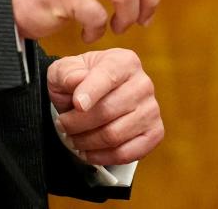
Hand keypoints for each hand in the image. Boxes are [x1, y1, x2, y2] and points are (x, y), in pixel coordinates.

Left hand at [47, 49, 163, 165]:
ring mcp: (151, 109)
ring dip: (87, 142)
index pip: (108, 76)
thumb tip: (75, 81)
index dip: (91, 91)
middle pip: (108, 111)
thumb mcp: (64, 71)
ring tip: (72, 139)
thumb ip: (66, 73)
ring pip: (115, 135)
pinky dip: (102, 157)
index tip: (77, 105)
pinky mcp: (155, 133)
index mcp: (123, 61)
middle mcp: (143, 83)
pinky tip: (88, 153)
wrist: (96, 98)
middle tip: (62, 126)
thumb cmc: (79, 82)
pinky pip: (126, 153)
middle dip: (78, 123)